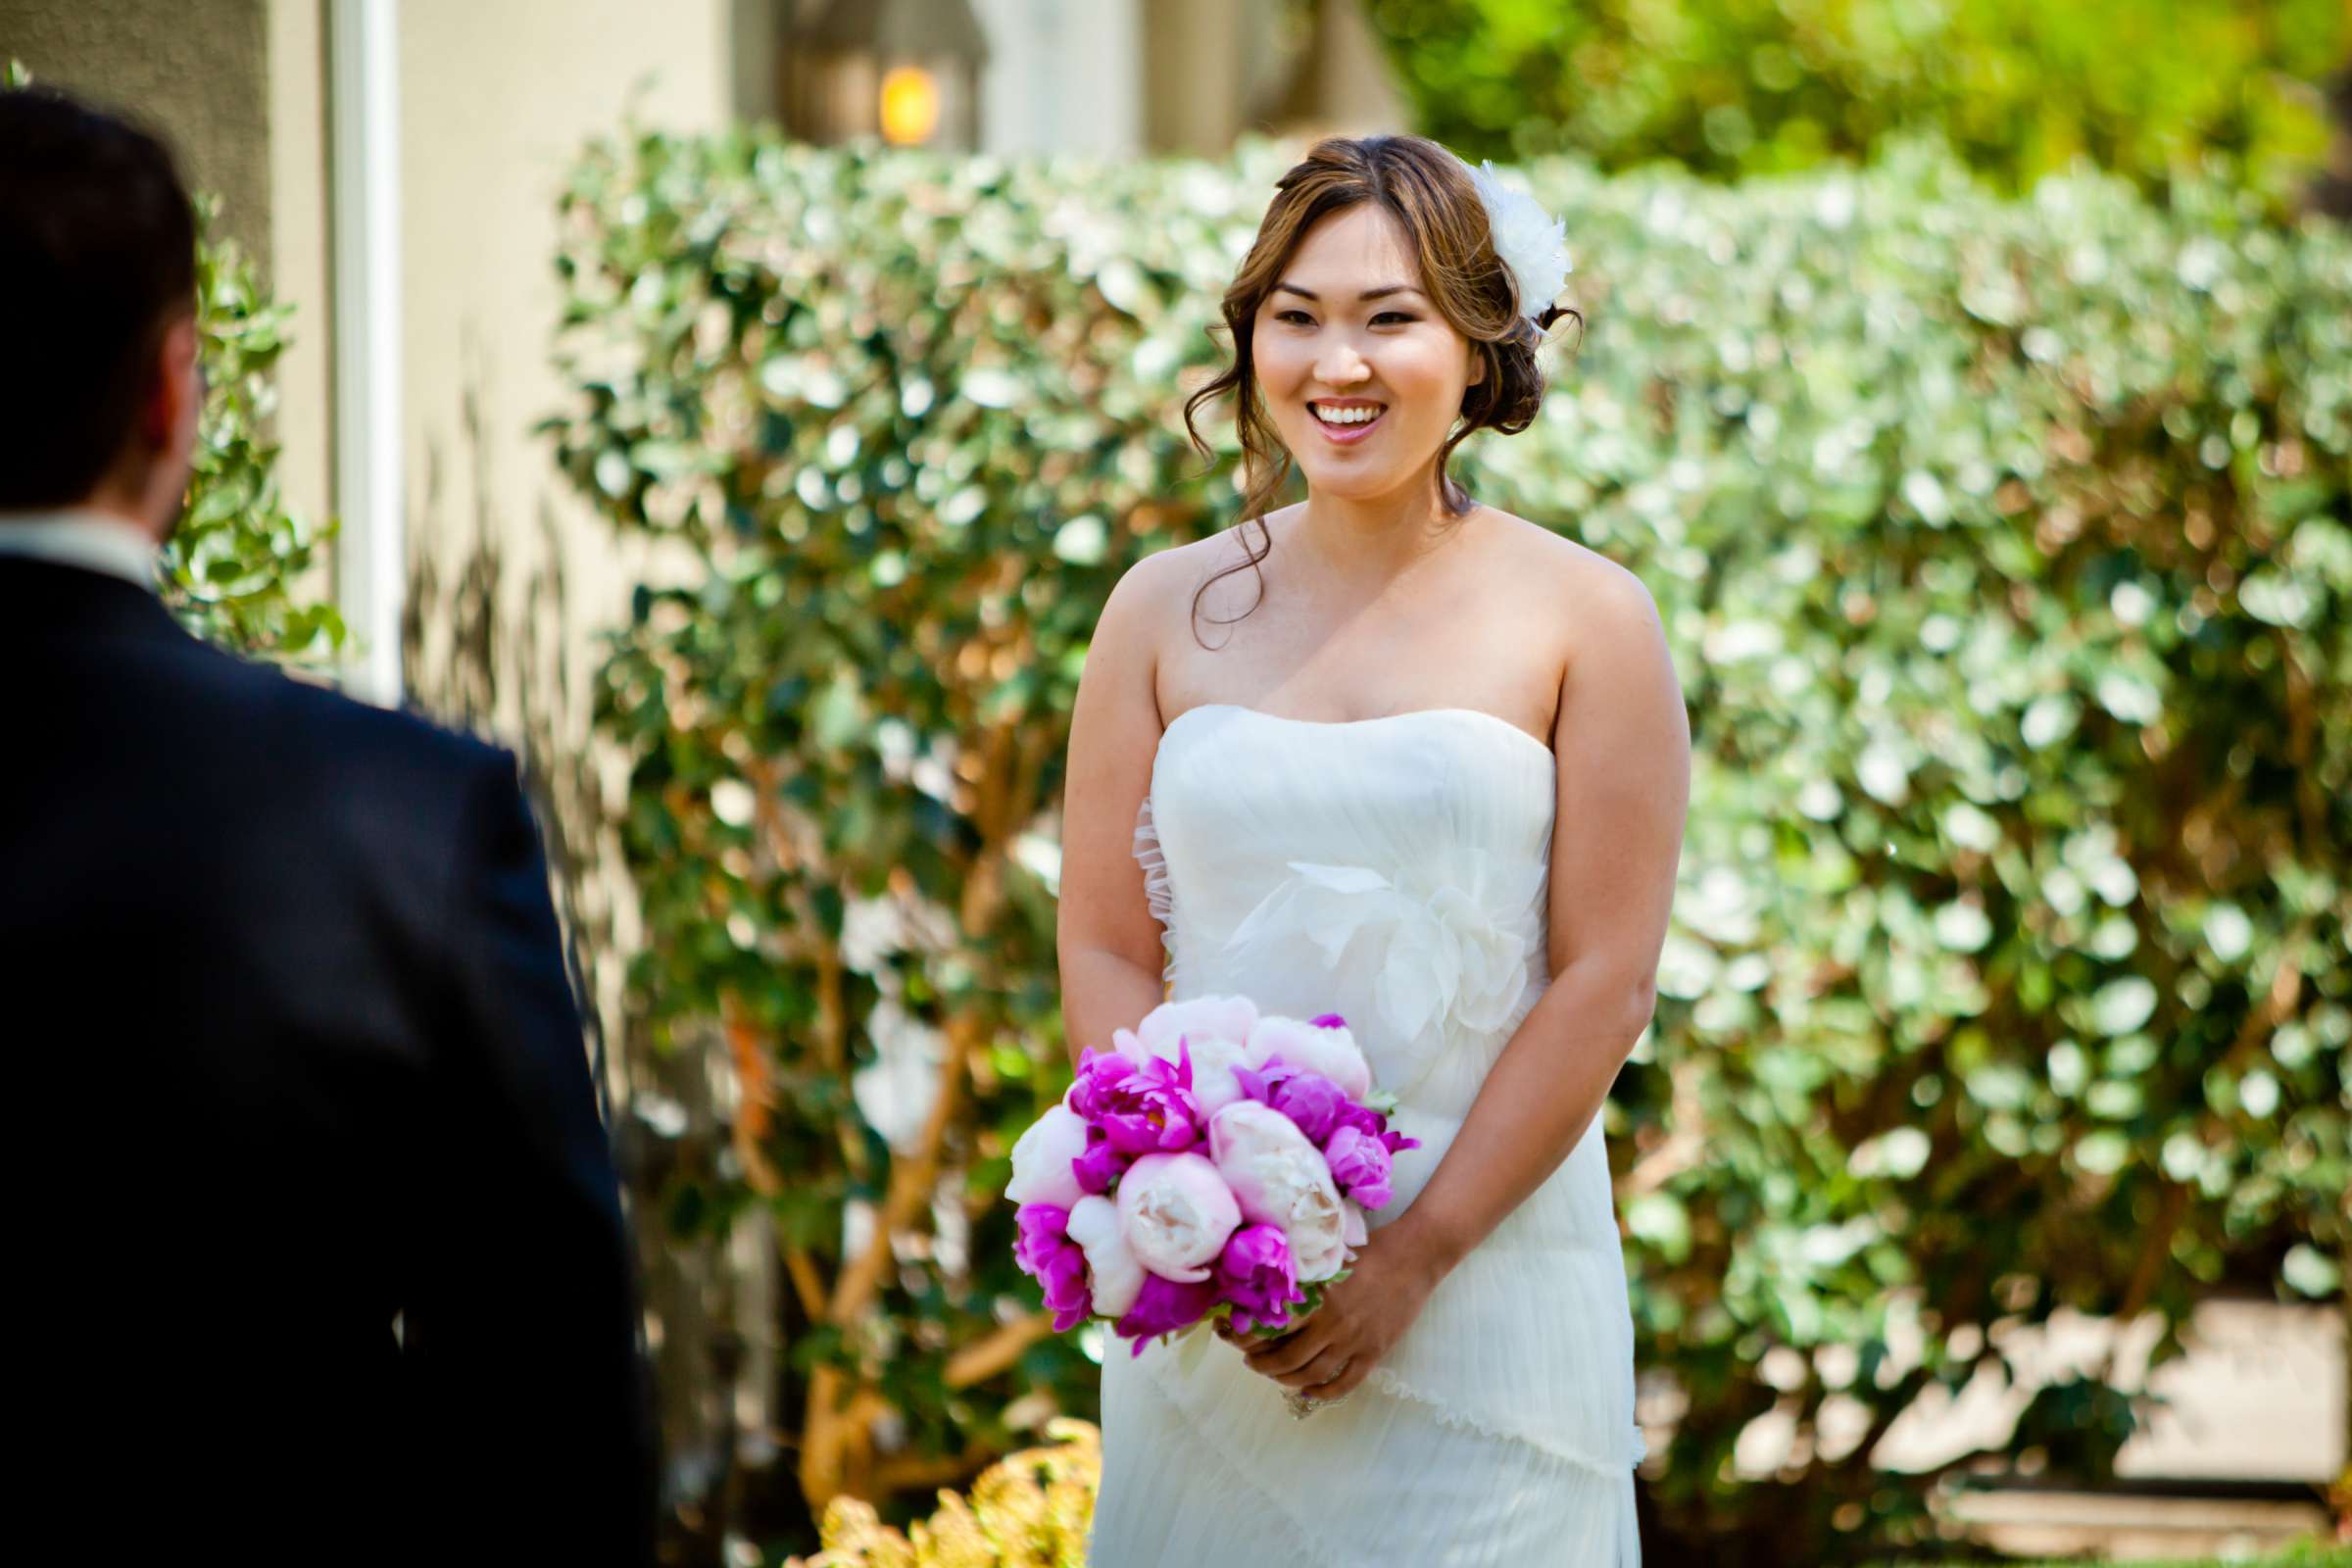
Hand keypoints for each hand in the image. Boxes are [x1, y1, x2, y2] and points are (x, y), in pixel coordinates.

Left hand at [1220, 1227, 1443, 1401]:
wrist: (1415, 1255)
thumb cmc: (1370, 1248)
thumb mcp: (1327, 1257)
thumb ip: (1302, 1276)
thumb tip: (1266, 1285)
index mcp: (1316, 1297)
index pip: (1269, 1327)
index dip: (1245, 1336)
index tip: (1231, 1335)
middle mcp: (1332, 1323)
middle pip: (1286, 1358)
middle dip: (1261, 1364)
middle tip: (1249, 1361)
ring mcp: (1354, 1341)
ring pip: (1311, 1374)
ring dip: (1286, 1380)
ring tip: (1274, 1375)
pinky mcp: (1374, 1352)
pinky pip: (1345, 1382)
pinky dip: (1324, 1392)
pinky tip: (1310, 1391)